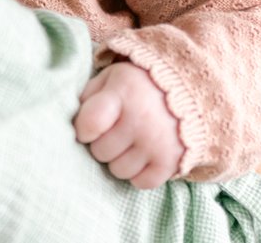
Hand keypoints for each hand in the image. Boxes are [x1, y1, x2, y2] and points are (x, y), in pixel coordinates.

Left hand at [74, 61, 184, 189]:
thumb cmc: (138, 86)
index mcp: (122, 93)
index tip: (89, 127)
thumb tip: (73, 122)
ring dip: (119, 160)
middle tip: (113, 133)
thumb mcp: (112, 78)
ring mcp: (157, 143)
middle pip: (100, 152)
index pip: (89, 124)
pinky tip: (141, 156)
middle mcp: (140, 120)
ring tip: (128, 144)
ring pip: (118, 171)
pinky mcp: (171, 161)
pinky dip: (138, 174)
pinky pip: (141, 183)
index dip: (83, 130)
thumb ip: (89, 96)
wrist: (187, 90)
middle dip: (102, 144)